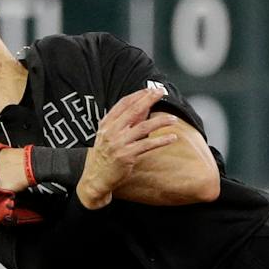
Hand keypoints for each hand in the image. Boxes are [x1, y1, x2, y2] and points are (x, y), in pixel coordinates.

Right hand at [76, 87, 179, 208]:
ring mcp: (118, 143)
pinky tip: (172, 137)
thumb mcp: (110, 136)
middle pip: (133, 111)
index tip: (150, 90)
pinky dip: (161, 141)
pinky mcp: (126, 156)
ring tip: (173, 119)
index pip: (123, 104)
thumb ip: (126, 122)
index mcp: (106, 124)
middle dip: (149, 100)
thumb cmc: (104, 156)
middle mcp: (111, 131)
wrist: (95, 178)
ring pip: (143, 127)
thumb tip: (144, 108)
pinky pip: (147, 145)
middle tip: (161, 92)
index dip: (138, 95)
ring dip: (160, 122)